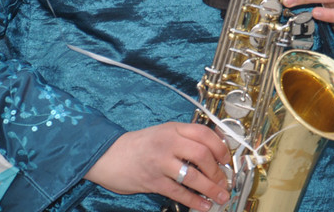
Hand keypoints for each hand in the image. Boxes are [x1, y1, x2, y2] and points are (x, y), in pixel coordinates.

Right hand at [84, 123, 230, 210]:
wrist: (107, 155)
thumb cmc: (138, 145)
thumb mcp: (163, 133)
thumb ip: (184, 138)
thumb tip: (212, 152)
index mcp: (173, 129)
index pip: (204, 133)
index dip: (220, 146)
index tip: (227, 158)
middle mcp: (168, 143)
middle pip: (202, 154)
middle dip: (218, 170)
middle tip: (224, 180)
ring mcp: (160, 162)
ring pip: (192, 176)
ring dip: (210, 188)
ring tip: (221, 196)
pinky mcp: (152, 181)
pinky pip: (178, 192)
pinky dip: (194, 200)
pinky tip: (203, 205)